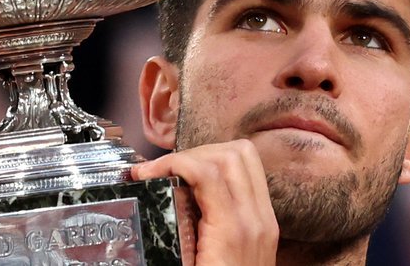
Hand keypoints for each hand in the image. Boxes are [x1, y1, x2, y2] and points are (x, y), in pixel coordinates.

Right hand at [130, 139, 277, 265]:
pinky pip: (250, 179)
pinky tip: (199, 191)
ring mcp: (265, 221)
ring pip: (245, 159)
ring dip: (209, 157)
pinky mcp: (266, 226)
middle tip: (162, 171)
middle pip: (230, 154)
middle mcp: (255, 221)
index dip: (172, 162)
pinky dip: (223, 172)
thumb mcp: (180, 264)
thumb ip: (172, 230)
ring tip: (180, 174)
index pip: (207, 169)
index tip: (146, 173)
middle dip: (190, 154)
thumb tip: (144, 201)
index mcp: (233, 232)